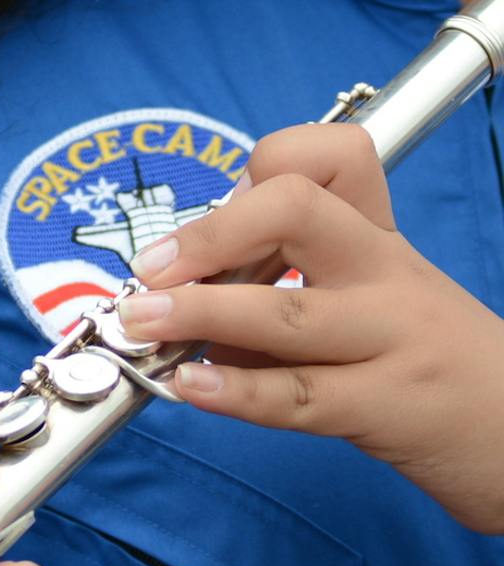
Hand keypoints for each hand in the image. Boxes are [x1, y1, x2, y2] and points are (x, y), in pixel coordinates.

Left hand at [115, 122, 503, 533]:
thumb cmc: (425, 363)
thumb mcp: (367, 305)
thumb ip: (280, 291)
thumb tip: (182, 298)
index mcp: (377, 238)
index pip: (332, 158)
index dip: (264, 165)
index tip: (217, 207)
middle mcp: (387, 274)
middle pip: (297, 211)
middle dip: (211, 233)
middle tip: (152, 269)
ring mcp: (393, 339)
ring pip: (287, 311)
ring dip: (198, 312)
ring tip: (141, 322)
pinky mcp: (391, 407)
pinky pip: (302, 396)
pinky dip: (236, 391)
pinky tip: (190, 384)